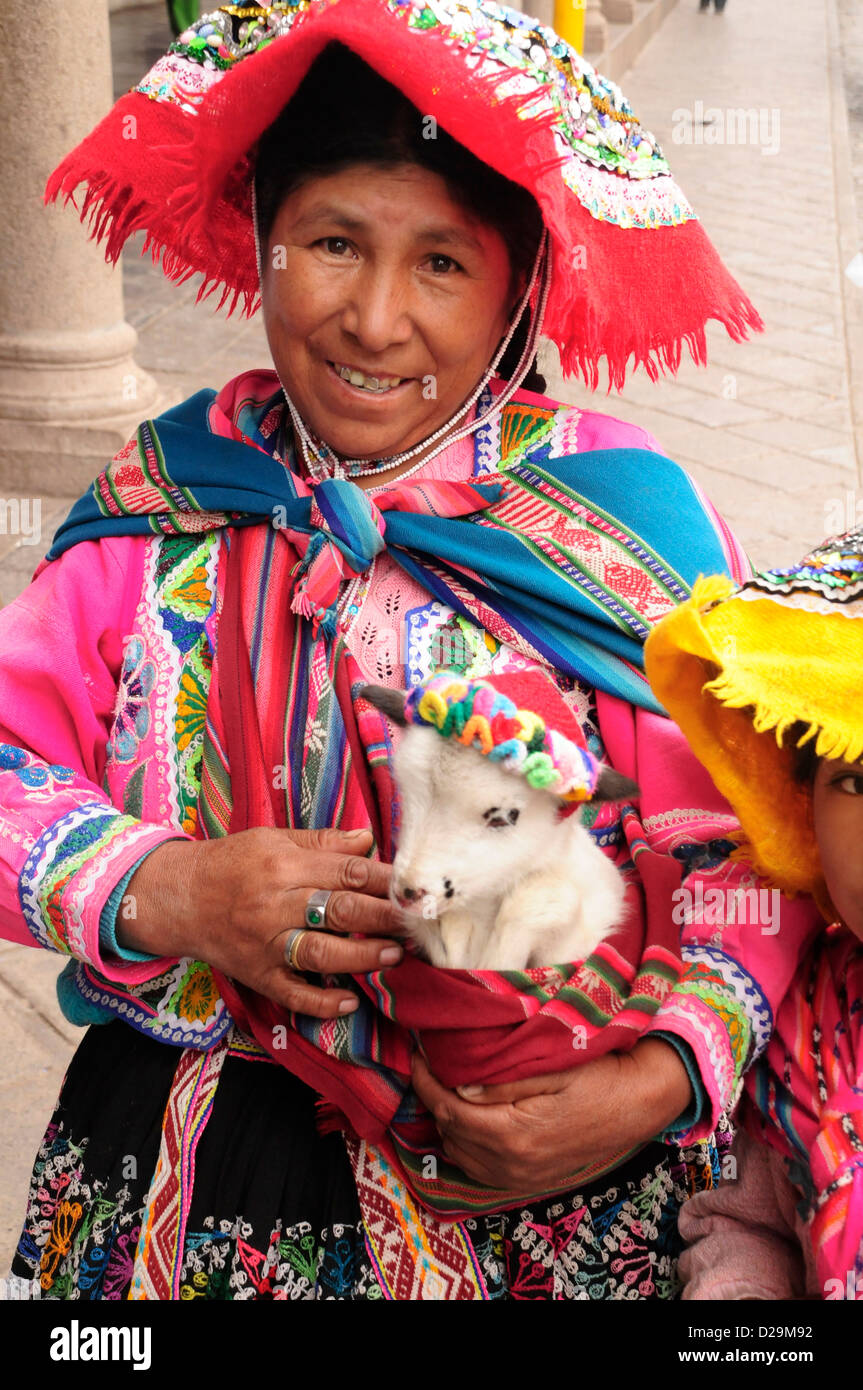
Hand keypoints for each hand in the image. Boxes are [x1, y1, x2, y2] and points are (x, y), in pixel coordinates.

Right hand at [121, 827, 402, 1018]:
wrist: (177, 897)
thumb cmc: (231, 863)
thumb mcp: (273, 840)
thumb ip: (323, 843)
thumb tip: (368, 839)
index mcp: (284, 866)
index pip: (346, 872)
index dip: (384, 881)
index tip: (414, 888)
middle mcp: (276, 905)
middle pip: (339, 911)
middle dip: (383, 918)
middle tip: (415, 924)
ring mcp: (266, 944)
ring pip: (320, 953)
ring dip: (361, 956)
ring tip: (394, 956)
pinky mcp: (257, 974)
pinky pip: (291, 993)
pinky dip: (320, 1001)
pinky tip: (349, 1001)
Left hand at [411, 1039, 692, 1190]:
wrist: (641, 1103)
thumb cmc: (600, 1075)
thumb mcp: (551, 1067)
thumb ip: (503, 1080)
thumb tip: (459, 1084)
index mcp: (514, 1134)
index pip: (449, 1110)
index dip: (427, 1081)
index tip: (418, 1053)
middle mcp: (513, 1164)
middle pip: (450, 1133)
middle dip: (433, 1097)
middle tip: (430, 1063)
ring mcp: (522, 1177)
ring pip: (461, 1154)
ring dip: (448, 1121)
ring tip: (449, 1085)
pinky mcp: (532, 1180)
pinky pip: (481, 1168)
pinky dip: (466, 1143)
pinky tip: (472, 1117)